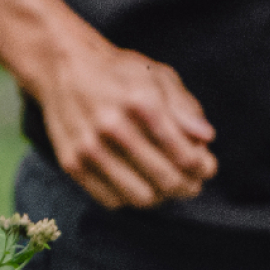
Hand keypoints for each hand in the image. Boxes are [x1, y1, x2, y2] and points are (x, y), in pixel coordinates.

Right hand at [27, 38, 218, 207]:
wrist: (62, 68)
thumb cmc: (119, 73)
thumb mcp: (158, 76)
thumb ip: (185, 107)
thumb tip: (206, 138)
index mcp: (142, 102)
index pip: (184, 154)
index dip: (203, 167)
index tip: (207, 167)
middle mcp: (114, 126)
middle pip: (166, 180)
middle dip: (188, 186)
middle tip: (192, 183)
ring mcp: (90, 148)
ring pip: (141, 197)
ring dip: (161, 197)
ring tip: (166, 185)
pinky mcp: (72, 163)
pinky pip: (112, 201)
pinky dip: (131, 198)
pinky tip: (138, 183)